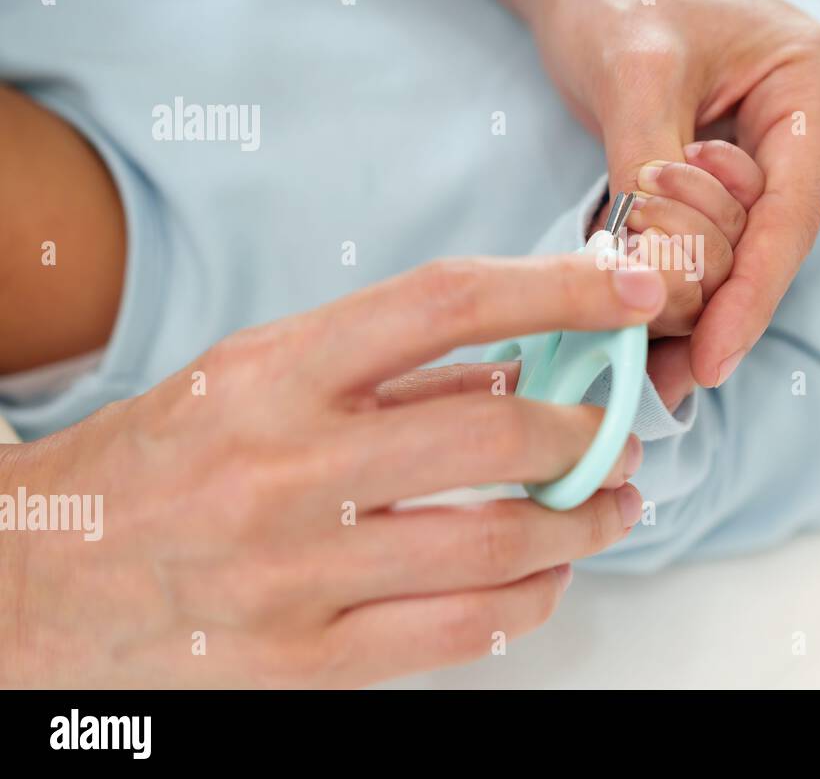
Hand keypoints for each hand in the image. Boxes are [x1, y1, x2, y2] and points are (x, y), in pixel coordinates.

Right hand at [0, 254, 665, 687]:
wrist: (36, 583)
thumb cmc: (158, 461)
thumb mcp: (250, 377)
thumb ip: (385, 373)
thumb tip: (515, 371)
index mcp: (274, 372)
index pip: (448, 302)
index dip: (558, 289)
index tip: (630, 290)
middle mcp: (286, 467)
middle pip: (493, 433)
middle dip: (588, 433)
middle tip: (620, 433)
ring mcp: (296, 572)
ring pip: (494, 542)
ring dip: (582, 520)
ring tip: (611, 504)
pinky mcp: (303, 660)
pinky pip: (457, 632)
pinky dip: (530, 599)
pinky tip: (548, 576)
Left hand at [529, 0, 819, 388]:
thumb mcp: (632, 75)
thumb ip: (649, 174)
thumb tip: (654, 281)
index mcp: (818, 82)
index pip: (790, 215)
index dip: (750, 298)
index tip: (710, 363)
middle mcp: (818, 122)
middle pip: (771, 244)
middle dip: (711, 304)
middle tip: (649, 367)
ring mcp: (784, 150)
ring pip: (743, 251)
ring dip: (690, 299)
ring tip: (637, 357)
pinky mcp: (744, 169)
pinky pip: (719, 238)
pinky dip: (678, 274)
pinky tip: (643, 322)